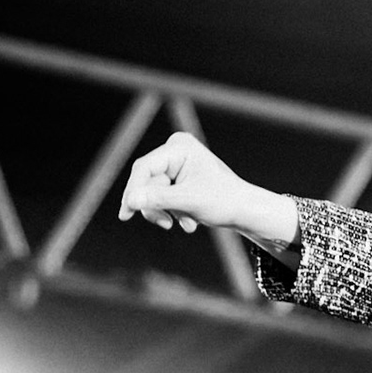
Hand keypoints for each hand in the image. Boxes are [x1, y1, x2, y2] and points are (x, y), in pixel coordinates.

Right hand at [117, 132, 297, 247]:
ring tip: (188, 225)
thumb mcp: (189, 202)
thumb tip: (131, 201)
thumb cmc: (225, 202)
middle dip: (157, 206)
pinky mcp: (177, 177)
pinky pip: (161, 196)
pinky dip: (173, 211)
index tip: (126, 214)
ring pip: (152, 192)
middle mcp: (176, 150)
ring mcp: (176, 163)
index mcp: (179, 147)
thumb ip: (159, 200)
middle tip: (166, 225)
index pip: (144, 168)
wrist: (245, 211)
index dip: (133, 192)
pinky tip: (190, 222)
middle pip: (146, 181)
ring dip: (167, 212)